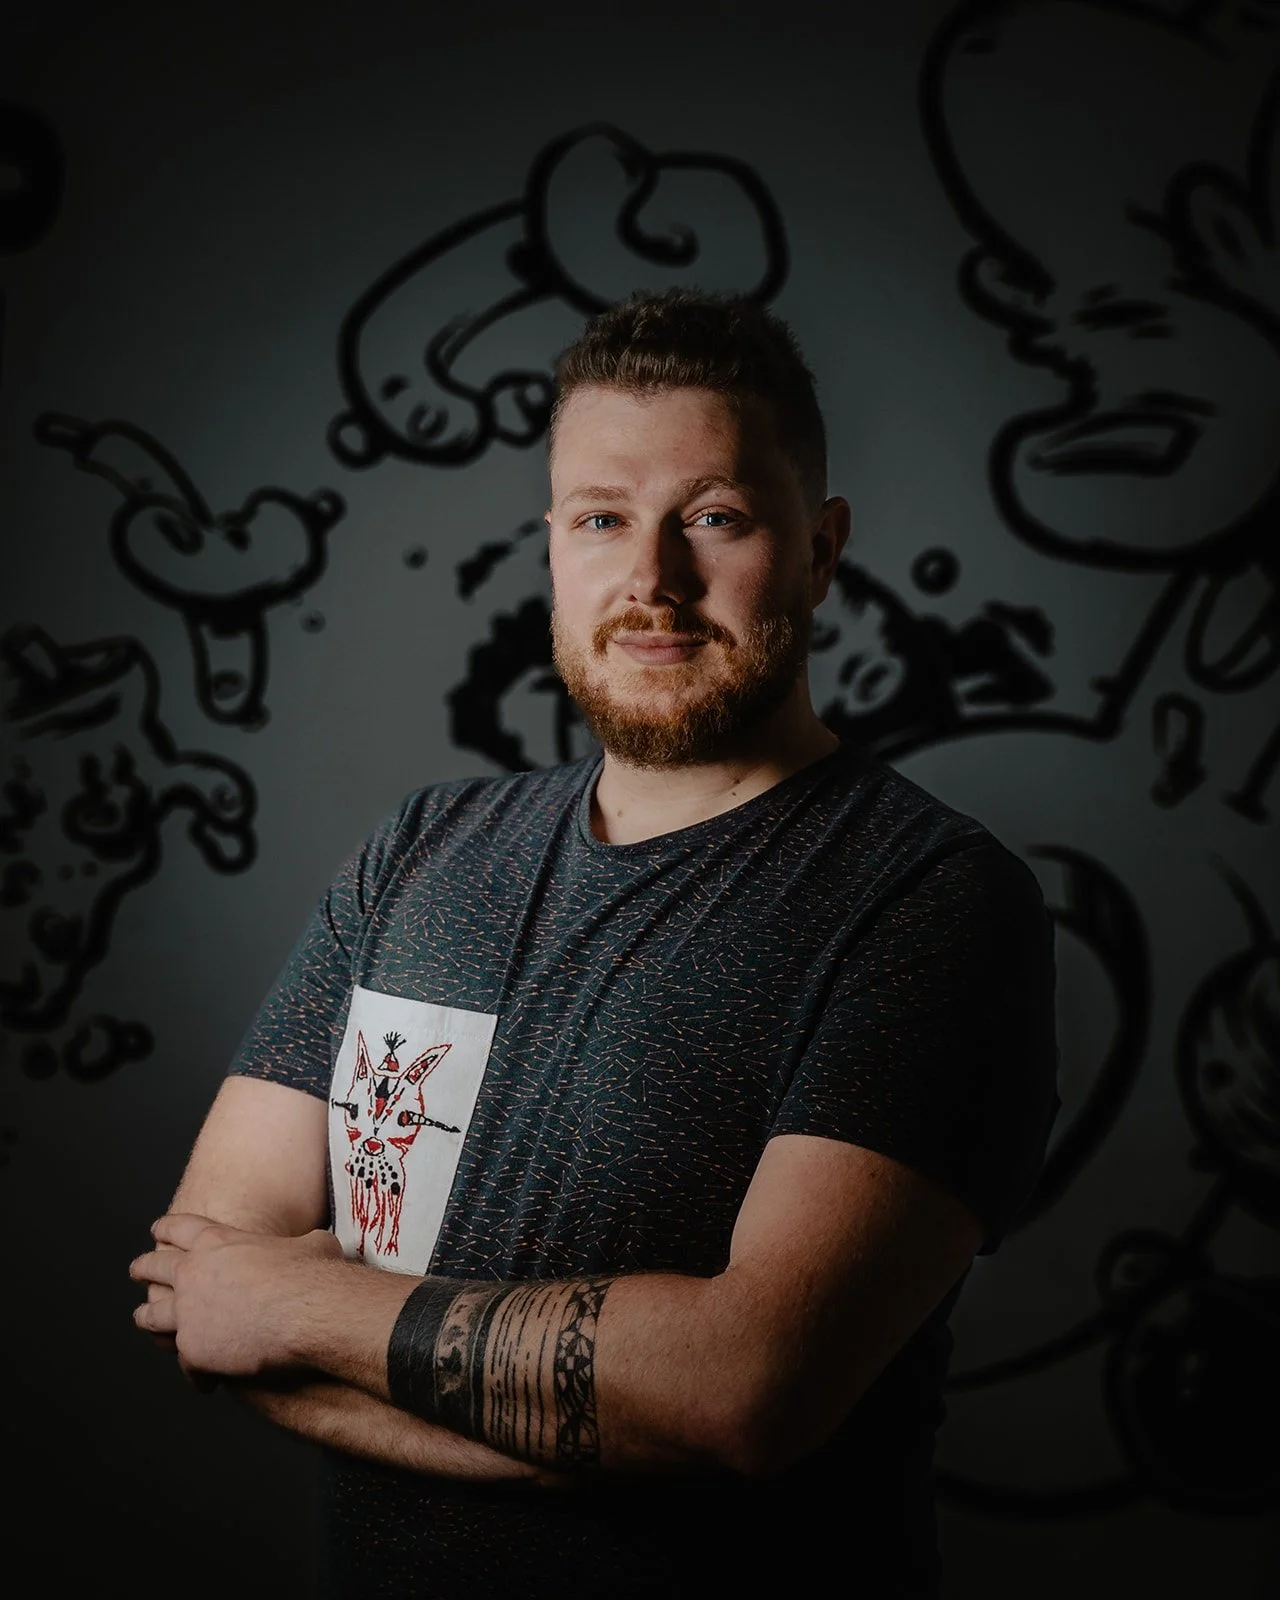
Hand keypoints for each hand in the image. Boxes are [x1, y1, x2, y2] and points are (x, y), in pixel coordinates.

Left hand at [129, 1213, 343, 1379]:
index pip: (179, 1228)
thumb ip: (300, 1244)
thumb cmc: (312, 1274)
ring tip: (144, 1318)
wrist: (306, 1312)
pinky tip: (202, 1379)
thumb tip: (317, 1248)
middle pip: (154, 1267)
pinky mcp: (192, 1351)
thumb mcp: (311, 1243)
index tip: (157, 1230)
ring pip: (151, 1316)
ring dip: (146, 1317)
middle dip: (143, 1268)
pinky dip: (193, 1371)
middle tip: (138, 1270)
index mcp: (216, 1241)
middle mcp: (192, 1274)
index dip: (166, 1228)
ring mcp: (187, 1314)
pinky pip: (183, 1363)